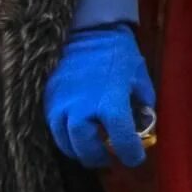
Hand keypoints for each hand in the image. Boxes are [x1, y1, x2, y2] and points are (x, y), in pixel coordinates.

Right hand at [44, 24, 153, 168]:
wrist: (89, 32)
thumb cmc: (119, 55)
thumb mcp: (140, 78)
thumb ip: (143, 104)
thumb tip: (144, 126)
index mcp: (110, 102)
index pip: (120, 138)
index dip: (129, 153)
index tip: (136, 159)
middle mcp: (82, 108)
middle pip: (84, 146)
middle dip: (96, 157)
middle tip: (107, 159)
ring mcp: (61, 104)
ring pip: (64, 140)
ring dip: (77, 151)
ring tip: (90, 152)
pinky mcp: (48, 99)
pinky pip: (53, 126)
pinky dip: (64, 137)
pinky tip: (75, 137)